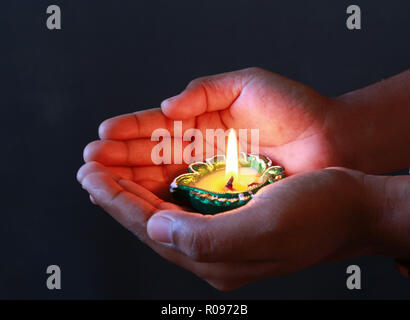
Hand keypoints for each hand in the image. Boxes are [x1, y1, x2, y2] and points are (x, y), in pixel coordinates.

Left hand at [77, 164, 381, 289]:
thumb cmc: (317, 214)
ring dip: (134, 190)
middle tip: (89, 171)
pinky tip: (149, 179)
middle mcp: (213, 250)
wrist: (352, 208)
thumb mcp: (263, 229)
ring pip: (163, 212)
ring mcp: (221, 234)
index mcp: (216, 257)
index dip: (117, 202)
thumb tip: (155, 228)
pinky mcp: (230, 217)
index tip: (91, 178)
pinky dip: (160, 189)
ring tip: (108, 172)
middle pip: (150, 221)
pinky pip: (183, 205)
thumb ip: (204, 238)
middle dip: (117, 195)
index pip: (150, 228)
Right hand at [82, 68, 337, 201]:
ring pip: (163, 181)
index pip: (157, 129)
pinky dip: (160, 202)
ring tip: (99, 183)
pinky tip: (135, 202)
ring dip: (130, 183)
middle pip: (152, 158)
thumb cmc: (295, 109)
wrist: (334, 140)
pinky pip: (187, 201)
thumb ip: (205, 90)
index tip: (101, 138)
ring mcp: (212, 177)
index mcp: (204, 122)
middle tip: (89, 166)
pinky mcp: (225, 198)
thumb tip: (167, 107)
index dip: (129, 133)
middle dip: (118, 161)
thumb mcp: (247, 85)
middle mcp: (202, 151)